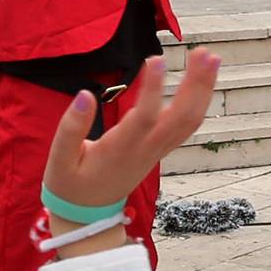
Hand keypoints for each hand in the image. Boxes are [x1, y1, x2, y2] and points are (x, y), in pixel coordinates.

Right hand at [43, 52, 220, 231]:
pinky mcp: (159, 150)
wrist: (88, 217)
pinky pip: (185, 127)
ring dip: (203, 90)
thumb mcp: (59, 161)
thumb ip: (70, 128)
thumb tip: (84, 95)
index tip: (154, 58)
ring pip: (189, 122)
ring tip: (211, 58)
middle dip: (196, 85)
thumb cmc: (69, 187)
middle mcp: (145, 151)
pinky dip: (198, 102)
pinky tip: (201, 81)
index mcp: (119, 151)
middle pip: (181, 118)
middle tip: (205, 53)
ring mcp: (156, 152)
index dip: (151, 89)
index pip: (143, 118)